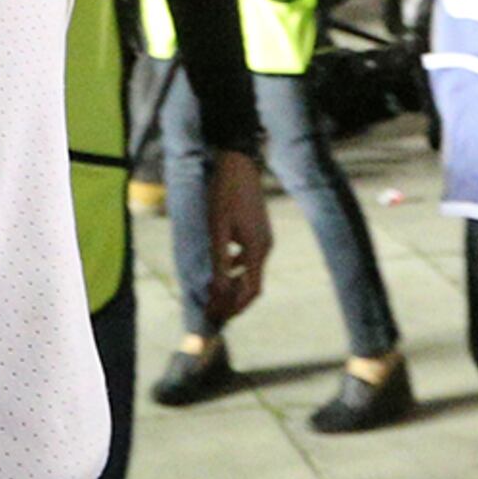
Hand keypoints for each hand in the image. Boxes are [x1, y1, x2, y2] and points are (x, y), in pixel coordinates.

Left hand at [199, 147, 272, 325]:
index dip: (234, 307)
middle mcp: (265, 247)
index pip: (251, 291)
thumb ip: (219, 262)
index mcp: (258, 249)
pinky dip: (235, 269)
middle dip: (232, 300)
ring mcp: (263, 238)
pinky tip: (220, 266)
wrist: (238, 162)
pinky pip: (248, 259)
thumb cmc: (225, 194)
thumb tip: (217, 292)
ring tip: (213, 293)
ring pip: (249, 272)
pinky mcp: (257, 231)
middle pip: (251, 284)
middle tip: (212, 309)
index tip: (217, 315)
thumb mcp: (217, 229)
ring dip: (232, 285)